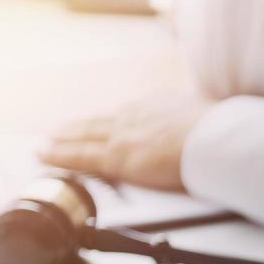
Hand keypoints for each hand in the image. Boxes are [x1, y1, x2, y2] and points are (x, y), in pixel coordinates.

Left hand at [41, 93, 210, 191]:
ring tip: (47, 142)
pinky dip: (58, 155)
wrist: (215, 140)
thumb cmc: (219, 133)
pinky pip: (79, 156)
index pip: (130, 116)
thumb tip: (215, 125)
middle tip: (60, 130)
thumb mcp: (210, 119)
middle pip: (100, 122)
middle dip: (80, 127)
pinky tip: (44, 155)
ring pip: (84, 136)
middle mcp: (135, 116)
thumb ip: (201, 123)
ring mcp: (123, 135)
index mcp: (158, 106)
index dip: (115, 123)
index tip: (108, 125)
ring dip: (63, 139)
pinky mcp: (116, 158)